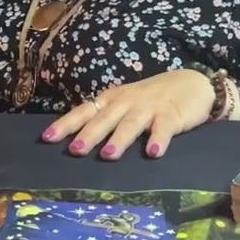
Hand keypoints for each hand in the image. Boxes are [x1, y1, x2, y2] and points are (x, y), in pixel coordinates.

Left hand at [41, 69, 215, 158]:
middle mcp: (126, 102)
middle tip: (75, 150)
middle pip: (104, 119)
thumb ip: (105, 119)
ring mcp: (149, 108)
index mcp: (111, 100)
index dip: (66, 124)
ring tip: (109, 156)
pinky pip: (163, 128)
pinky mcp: (171, 115)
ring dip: (120, 139)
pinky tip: (154, 153)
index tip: (47, 138)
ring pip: (131, 124)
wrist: (192, 83)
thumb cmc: (151, 98)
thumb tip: (75, 141)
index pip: (84, 111)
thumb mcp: (124, 103)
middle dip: (89, 134)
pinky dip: (158, 139)